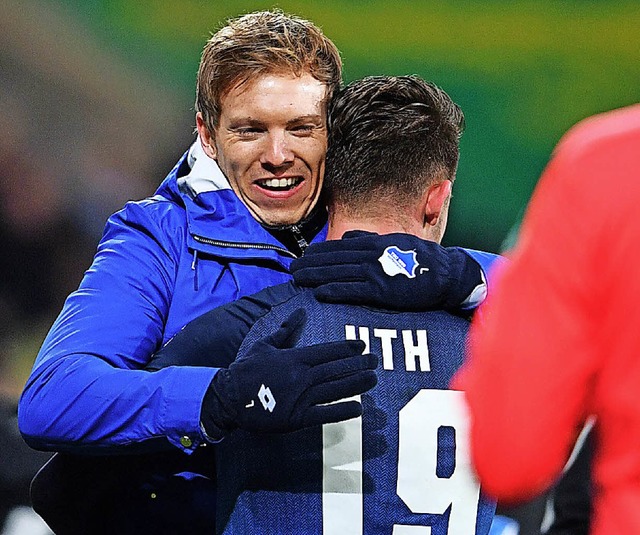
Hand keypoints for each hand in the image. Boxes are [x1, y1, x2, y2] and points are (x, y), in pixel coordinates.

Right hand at [200, 309, 376, 437]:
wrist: (228, 396)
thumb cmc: (247, 369)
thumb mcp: (266, 344)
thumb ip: (287, 330)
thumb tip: (301, 313)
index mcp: (294, 358)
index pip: (327, 351)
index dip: (347, 348)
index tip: (362, 346)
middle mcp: (301, 376)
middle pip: (336, 369)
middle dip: (358, 364)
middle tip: (375, 362)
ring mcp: (300, 398)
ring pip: (334, 389)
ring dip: (356, 384)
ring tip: (373, 380)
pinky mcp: (296, 418)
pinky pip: (324, 414)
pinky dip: (342, 410)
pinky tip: (358, 407)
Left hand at [291, 231, 484, 311]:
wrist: (446, 274)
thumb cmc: (422, 259)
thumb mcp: (395, 241)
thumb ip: (370, 239)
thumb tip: (348, 237)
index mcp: (374, 243)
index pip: (339, 247)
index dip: (319, 253)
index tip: (303, 256)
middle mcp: (372, 255)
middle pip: (334, 259)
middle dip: (310, 264)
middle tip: (291, 269)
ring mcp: (377, 272)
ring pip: (339, 273)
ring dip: (315, 276)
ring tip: (298, 280)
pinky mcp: (383, 290)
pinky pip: (354, 290)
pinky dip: (335, 290)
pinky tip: (320, 292)